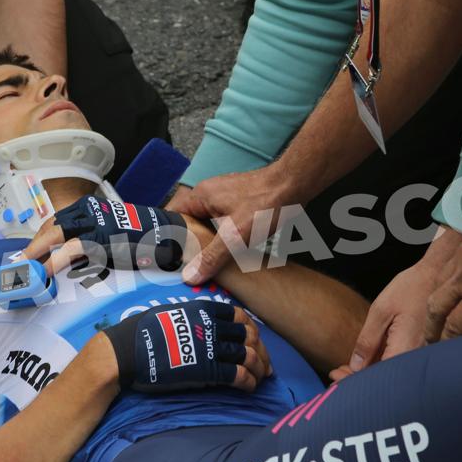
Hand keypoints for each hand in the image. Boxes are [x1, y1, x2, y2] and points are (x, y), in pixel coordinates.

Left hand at [18, 196, 188, 274]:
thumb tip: (62, 257)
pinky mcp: (100, 237)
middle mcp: (88, 211)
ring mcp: (93, 222)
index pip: (55, 222)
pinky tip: (46, 271)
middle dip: (33, 246)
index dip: (39, 239)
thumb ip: (84, 240)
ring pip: (56, 235)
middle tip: (20, 264)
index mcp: (87, 208)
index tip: (29, 254)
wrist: (163, 234)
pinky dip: (55, 260)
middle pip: (51, 227)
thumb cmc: (136, 238)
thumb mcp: (106, 232)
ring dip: (39, 253)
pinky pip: (70, 249)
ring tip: (28, 270)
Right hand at [101, 300, 270, 392]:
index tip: (253, 340)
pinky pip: (238, 375)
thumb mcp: (170, 313)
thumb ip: (191, 316)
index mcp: (202, 309)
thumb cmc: (142, 333)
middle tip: (266, 363)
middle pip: (249, 336)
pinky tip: (251, 387)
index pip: (239, 315)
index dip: (251, 328)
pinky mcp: (208, 370)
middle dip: (262, 351)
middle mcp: (211, 326)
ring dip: (260, 368)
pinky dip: (249, 382)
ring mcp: (210, 348)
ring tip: (262, 377)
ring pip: (248, 356)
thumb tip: (200, 322)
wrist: (126, 352)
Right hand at [166, 166, 291, 285]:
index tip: (165, 256)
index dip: (166, 235)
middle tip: (183, 265)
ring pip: (205, 222)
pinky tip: (225, 250)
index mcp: (201, 195)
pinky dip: (220, 235)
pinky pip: (220, 220)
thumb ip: (211, 257)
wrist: (296, 185)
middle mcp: (209, 192)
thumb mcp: (236, 236)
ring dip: (205, 240)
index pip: (171, 215)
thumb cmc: (266, 204)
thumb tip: (189, 276)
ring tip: (202, 262)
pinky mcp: (239, 201)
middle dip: (187, 241)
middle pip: (188, 220)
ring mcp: (224, 196)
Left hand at [337, 228, 461, 380]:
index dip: (353, 380)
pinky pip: (400, 363)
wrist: (439, 275)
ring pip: (392, 373)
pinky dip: (382, 364)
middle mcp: (417, 358)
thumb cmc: (411, 288)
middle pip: (385, 379)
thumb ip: (368, 340)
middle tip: (337, 374)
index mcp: (406, 350)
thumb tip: (355, 366)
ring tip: (347, 369)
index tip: (335, 376)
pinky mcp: (423, 349)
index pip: (376, 377)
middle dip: (358, 379)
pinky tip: (368, 360)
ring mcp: (421, 355)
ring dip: (369, 373)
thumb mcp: (381, 310)